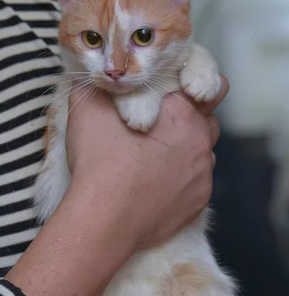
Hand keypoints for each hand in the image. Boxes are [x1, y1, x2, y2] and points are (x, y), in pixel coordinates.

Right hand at [66, 81, 225, 248]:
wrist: (104, 221)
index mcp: (183, 114)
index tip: (169, 94)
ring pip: (202, 154)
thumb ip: (96, 83)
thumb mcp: (87, 108)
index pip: (209, 84)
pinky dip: (181, 180)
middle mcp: (201, 144)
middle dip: (188, 119)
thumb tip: (100, 74)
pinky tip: (156, 183)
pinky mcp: (197, 204)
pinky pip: (195, 184)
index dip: (188, 86)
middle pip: (206, 121)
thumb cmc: (98, 162)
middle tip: (158, 126)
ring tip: (154, 159)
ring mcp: (202, 177)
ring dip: (185, 151)